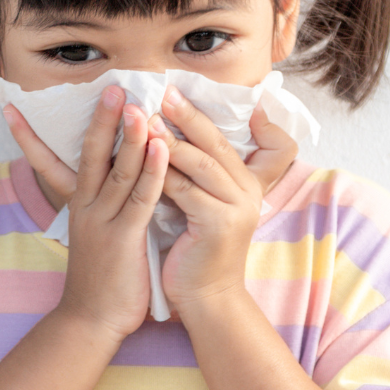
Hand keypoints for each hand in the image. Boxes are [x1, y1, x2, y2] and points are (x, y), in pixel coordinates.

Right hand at [3, 87, 168, 341]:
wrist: (90, 321)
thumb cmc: (98, 279)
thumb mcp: (92, 236)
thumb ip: (99, 207)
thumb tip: (108, 181)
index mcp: (77, 205)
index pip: (51, 160)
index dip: (32, 135)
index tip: (14, 107)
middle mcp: (85, 207)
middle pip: (91, 154)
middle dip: (101, 119)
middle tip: (110, 86)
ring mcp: (103, 221)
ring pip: (118, 170)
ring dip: (130, 136)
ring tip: (138, 105)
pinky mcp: (124, 237)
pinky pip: (141, 197)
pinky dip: (153, 170)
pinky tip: (162, 147)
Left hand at [151, 87, 296, 315]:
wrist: (205, 299)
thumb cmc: (194, 250)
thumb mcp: (199, 205)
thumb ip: (192, 176)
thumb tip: (164, 139)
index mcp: (243, 183)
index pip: (221, 139)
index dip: (199, 115)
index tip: (175, 90)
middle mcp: (246, 192)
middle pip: (214, 143)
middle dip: (187, 115)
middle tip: (161, 92)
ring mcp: (236, 208)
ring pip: (200, 163)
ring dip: (171, 138)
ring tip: (147, 117)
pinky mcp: (220, 225)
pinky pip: (186, 190)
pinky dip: (163, 172)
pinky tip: (144, 155)